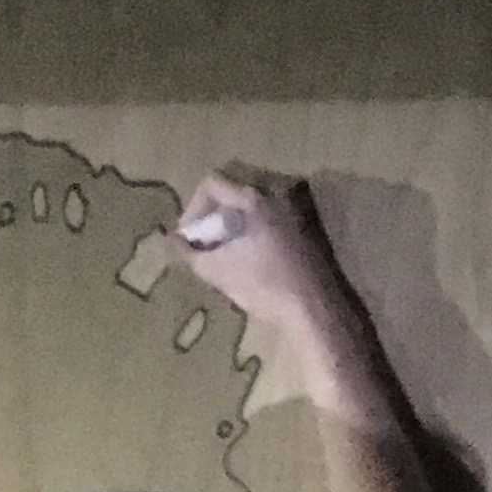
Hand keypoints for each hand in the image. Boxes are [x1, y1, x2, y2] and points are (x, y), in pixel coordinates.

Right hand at [172, 169, 345, 340]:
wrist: (318, 309)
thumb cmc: (267, 288)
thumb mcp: (219, 272)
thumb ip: (190, 254)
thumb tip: (172, 243)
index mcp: (255, 195)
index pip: (212, 182)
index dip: (194, 208)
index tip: (190, 237)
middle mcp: (280, 187)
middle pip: (237, 184)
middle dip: (216, 210)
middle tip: (207, 238)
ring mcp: (300, 201)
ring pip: (258, 195)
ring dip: (238, 215)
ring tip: (229, 245)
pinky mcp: (313, 219)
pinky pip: (277, 208)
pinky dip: (260, 221)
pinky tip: (255, 250)